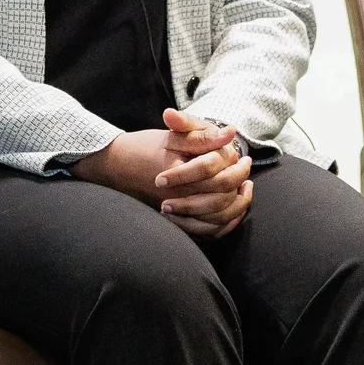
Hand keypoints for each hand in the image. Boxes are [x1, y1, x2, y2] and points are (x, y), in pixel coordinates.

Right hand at [72, 110, 251, 237]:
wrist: (117, 166)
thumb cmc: (145, 148)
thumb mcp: (171, 135)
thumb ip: (200, 134)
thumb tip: (229, 133)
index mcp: (179, 173)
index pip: (217, 174)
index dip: (235, 166)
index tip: (243, 156)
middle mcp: (179, 197)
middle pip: (222, 197)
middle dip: (239, 182)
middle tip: (246, 168)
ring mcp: (178, 212)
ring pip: (218, 218)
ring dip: (237, 205)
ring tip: (244, 189)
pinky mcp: (178, 221)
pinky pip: (208, 231)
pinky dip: (225, 224)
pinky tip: (233, 210)